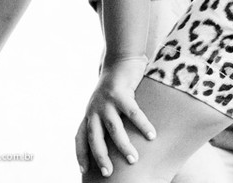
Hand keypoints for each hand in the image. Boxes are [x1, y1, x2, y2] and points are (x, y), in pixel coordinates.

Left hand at [76, 56, 155, 176]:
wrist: (120, 60)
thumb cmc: (116, 89)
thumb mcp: (105, 106)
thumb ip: (106, 123)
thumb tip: (115, 147)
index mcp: (90, 114)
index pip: (80, 137)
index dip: (81, 154)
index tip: (83, 170)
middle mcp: (94, 108)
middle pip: (94, 136)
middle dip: (100, 156)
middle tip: (107, 172)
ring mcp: (106, 100)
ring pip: (113, 127)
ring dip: (123, 145)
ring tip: (133, 159)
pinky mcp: (120, 92)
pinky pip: (132, 112)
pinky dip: (142, 125)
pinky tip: (151, 135)